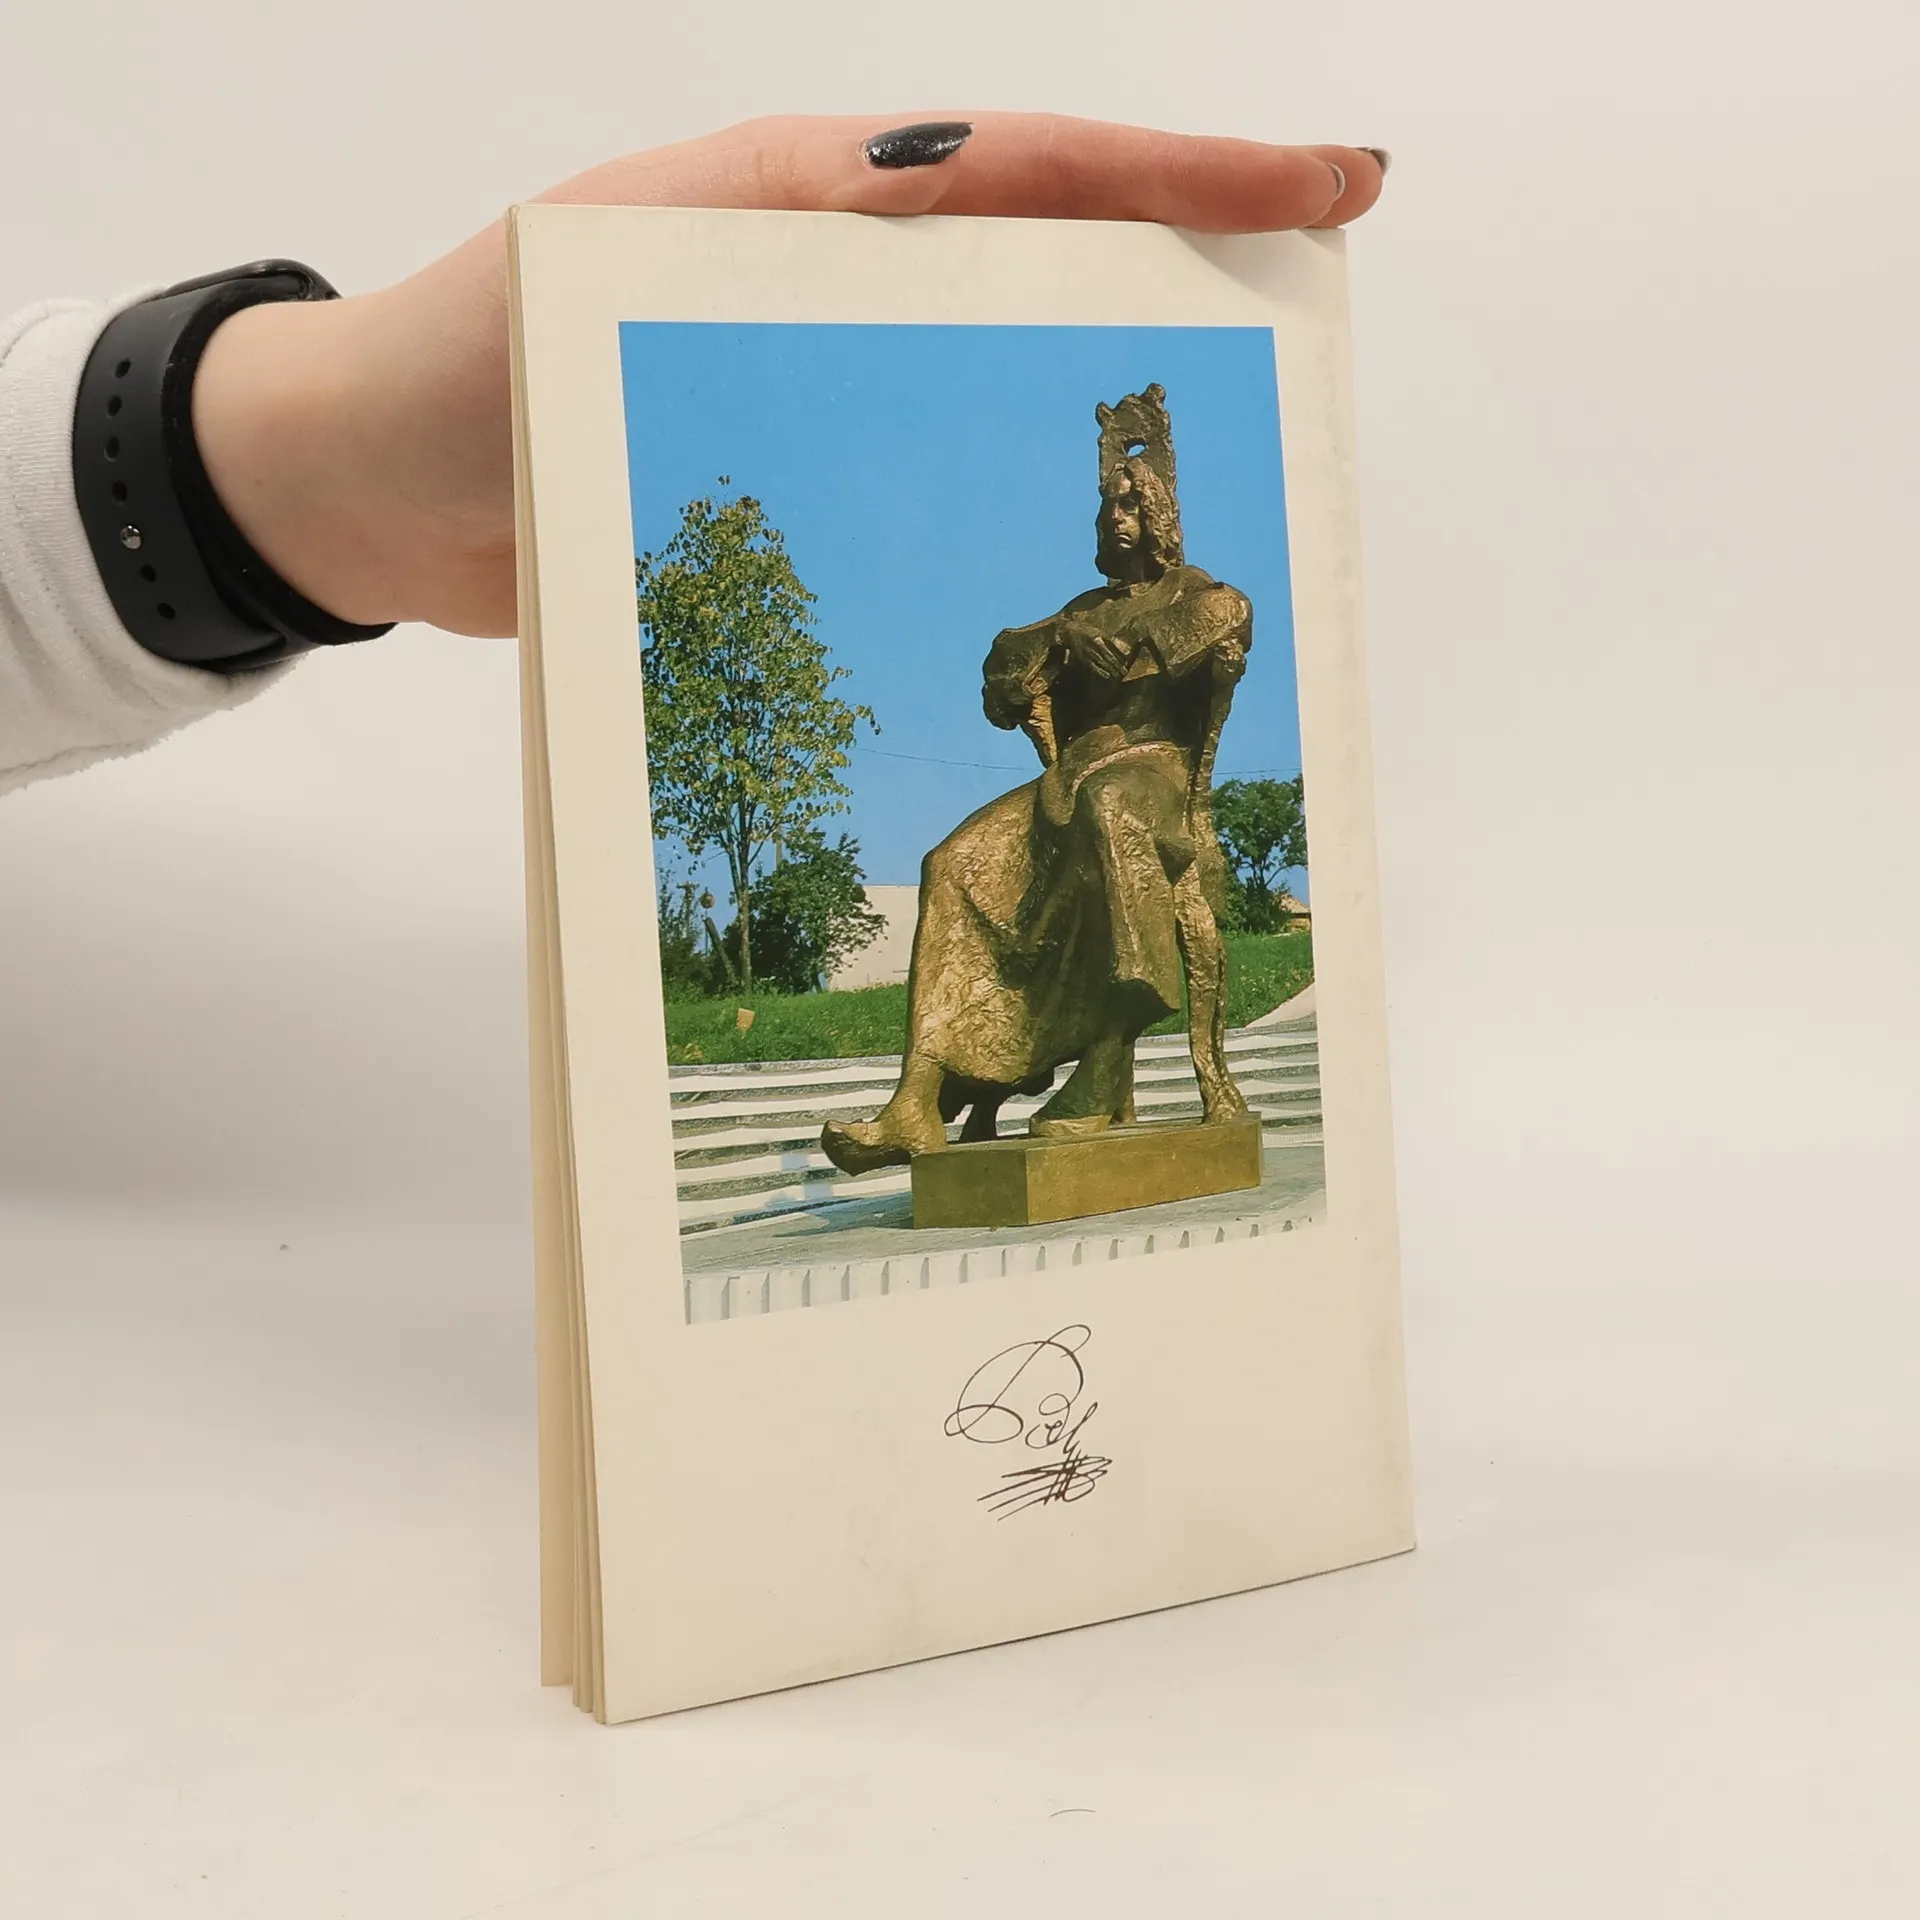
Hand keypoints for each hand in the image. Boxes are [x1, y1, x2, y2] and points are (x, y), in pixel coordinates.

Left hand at [191, 115, 1387, 637]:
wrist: (360, 495)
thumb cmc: (456, 368)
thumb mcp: (597, 273)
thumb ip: (747, 239)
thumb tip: (922, 197)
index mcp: (802, 199)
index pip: (1025, 163)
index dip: (1182, 170)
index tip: (1322, 179)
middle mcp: (829, 276)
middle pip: (1045, 247)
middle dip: (1193, 251)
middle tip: (1326, 275)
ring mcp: (819, 376)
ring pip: (1000, 363)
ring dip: (1118, 380)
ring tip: (1247, 419)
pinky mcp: (796, 475)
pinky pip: (926, 470)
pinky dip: (1007, 493)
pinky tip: (1076, 549)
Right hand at [1061, 613, 1134, 681]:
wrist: (1070, 631)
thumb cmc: (1088, 631)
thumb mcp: (1100, 632)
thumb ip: (1110, 640)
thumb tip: (1121, 650)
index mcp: (1099, 636)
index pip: (1112, 647)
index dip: (1119, 655)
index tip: (1126, 661)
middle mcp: (1093, 644)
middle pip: (1107, 656)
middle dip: (1116, 664)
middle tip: (1124, 671)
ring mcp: (1087, 651)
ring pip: (1101, 662)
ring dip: (1110, 668)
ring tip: (1118, 674)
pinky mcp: (1082, 658)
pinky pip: (1092, 666)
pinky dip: (1100, 671)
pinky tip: (1107, 675)